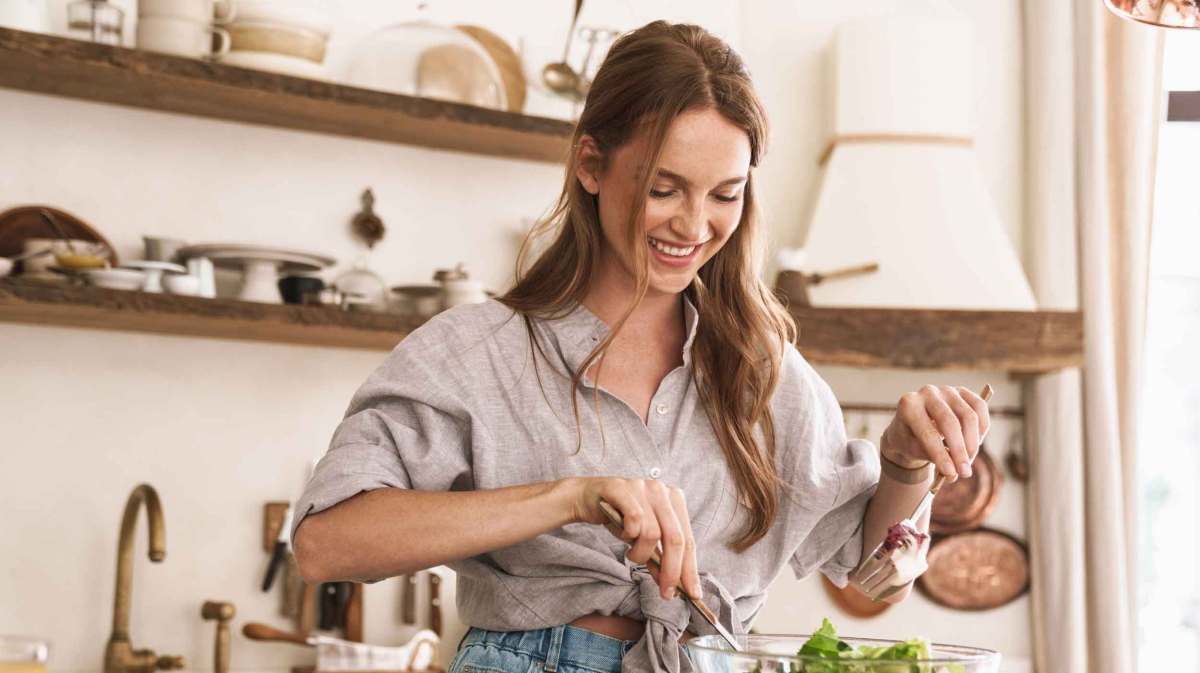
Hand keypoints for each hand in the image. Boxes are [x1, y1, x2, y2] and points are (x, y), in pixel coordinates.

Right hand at [568, 476, 700, 600]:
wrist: (588, 498)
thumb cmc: (620, 518)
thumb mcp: (643, 539)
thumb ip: (659, 559)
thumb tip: (672, 586)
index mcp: (675, 499)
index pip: (688, 540)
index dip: (690, 569)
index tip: (692, 593)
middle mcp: (662, 491)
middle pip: (675, 538)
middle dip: (672, 571)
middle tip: (666, 593)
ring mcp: (642, 487)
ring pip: (652, 533)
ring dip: (641, 553)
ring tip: (631, 554)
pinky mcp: (622, 488)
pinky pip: (634, 519)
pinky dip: (629, 534)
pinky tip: (624, 535)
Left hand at [880, 385, 991, 480]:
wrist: (913, 423)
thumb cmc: (911, 439)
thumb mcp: (914, 450)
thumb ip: (933, 458)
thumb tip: (954, 473)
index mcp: (908, 405)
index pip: (928, 433)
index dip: (941, 455)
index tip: (951, 474)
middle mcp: (927, 392)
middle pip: (950, 423)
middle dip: (960, 452)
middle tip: (965, 473)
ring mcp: (946, 389)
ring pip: (969, 417)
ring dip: (973, 444)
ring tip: (968, 462)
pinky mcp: (962, 391)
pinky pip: (980, 408)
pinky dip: (982, 429)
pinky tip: (975, 444)